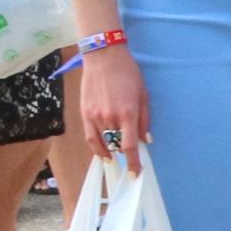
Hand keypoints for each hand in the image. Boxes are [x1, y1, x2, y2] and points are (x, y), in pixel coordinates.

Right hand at [79, 45, 149, 174]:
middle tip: (130, 158)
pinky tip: (103, 153)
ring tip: (116, 156)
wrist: (104, 57)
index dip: (134, 163)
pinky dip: (96, 148)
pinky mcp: (85, 113)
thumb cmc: (128, 74)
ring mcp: (95, 116)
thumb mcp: (144, 95)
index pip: (130, 146)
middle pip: (117, 145)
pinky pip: (90, 138)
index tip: (136, 173)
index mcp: (128, 113)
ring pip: (104, 143)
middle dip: (124, 154)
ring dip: (111, 151)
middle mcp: (111, 117)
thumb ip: (145, 120)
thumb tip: (146, 140)